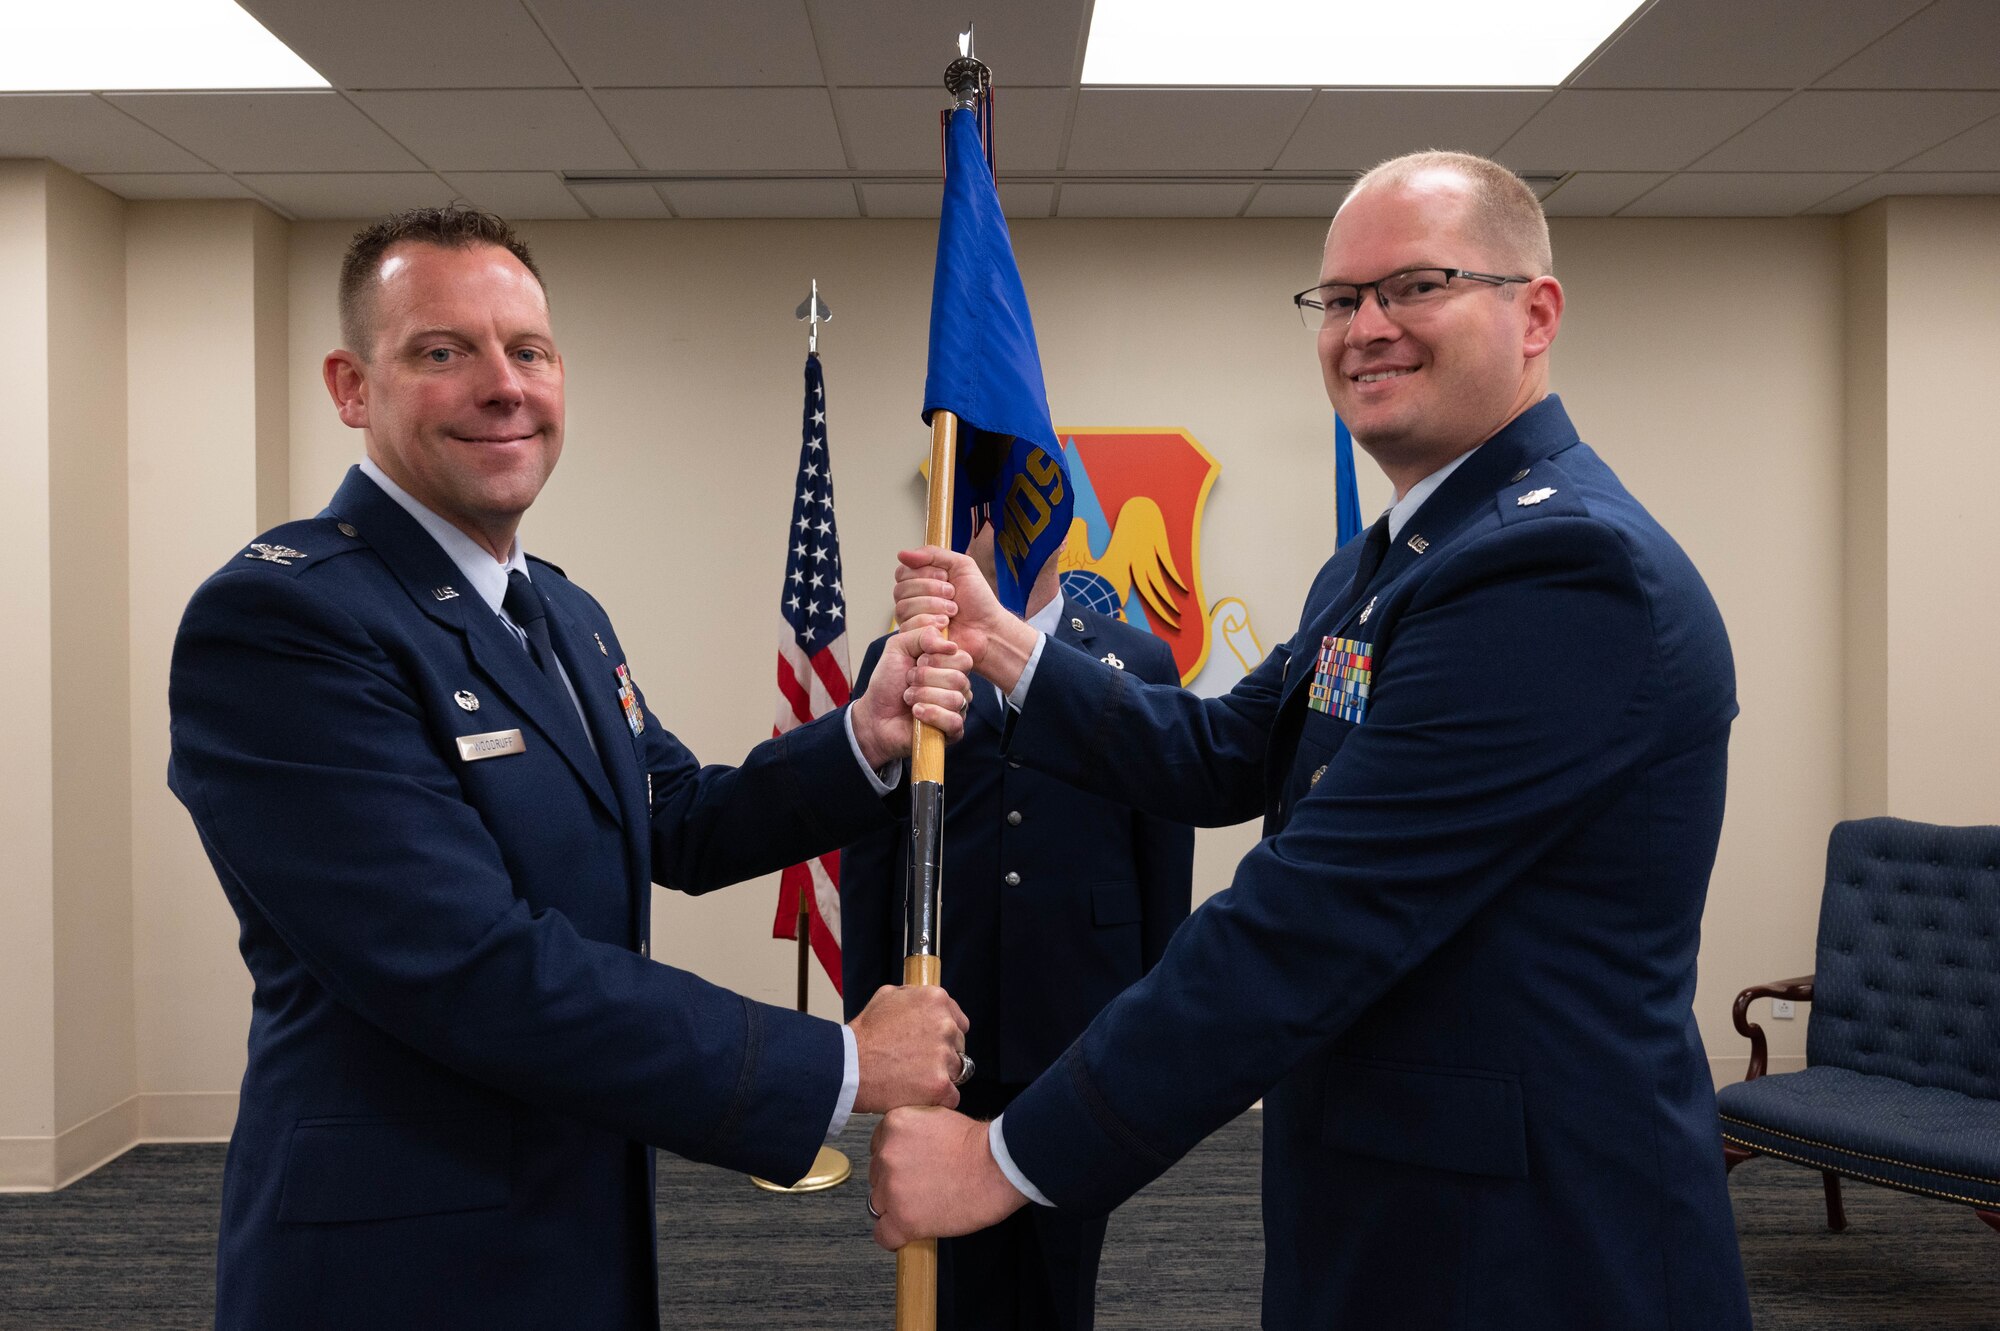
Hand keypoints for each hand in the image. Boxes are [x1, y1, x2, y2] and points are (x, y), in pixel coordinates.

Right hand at [848, 984, 970, 1113]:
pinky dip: (937, 1098)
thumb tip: (924, 999)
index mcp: (936, 1000)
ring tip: (913, 1078)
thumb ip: (913, 995)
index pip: (959, 1022)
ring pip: (956, 1071)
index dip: (944, 1035)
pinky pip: (952, 1095)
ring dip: (939, 1075)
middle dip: (942, 1054)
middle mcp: (945, 1025)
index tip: (930, 1043)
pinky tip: (918, 1094)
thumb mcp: (886, 996)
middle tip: (917, 1062)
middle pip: (959, 1046)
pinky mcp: (940, 1085)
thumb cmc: (864, 1034)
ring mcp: (944, 1056)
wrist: (848, 1066)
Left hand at [850, 620, 974, 769]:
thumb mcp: (898, 647)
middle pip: (958, 678)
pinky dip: (930, 715)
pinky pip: (954, 721)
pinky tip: (916, 713)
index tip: (916, 662)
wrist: (875, 715)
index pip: (961, 657)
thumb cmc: (889, 683)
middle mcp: (958, 686)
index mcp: (949, 665)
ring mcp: (957, 709)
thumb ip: (921, 632)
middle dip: (925, 678)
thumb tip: (949, 644)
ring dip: (923, 696)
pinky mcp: (953, 731)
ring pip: (955, 699)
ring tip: (909, 699)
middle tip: (909, 681)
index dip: (935, 659)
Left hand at [870, 1106, 1027, 1249]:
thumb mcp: (938, 1116)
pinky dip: (896, 1236)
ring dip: (898, 1207)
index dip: (897, 1161)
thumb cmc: (979, 1145)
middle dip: (897, 1183)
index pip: (878, 1150)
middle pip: (877, 1177)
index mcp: (893, 1125)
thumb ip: (913, 1130)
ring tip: (926, 1206)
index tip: (913, 1169)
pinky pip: (884, 1235)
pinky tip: (914, 1229)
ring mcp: (892, 1189)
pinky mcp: (903, 1219)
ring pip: (879, 1205)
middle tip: (925, 1186)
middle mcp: (885, 1156)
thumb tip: (906, 1147)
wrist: (998, 1166)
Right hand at [893, 547, 1038, 693]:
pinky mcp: (915, 638)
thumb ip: (933, 554)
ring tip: (952, 610)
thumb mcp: (961, 566)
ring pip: (903, 607)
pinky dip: (930, 621)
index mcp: (920, 581)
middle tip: (952, 594)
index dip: (923, 573)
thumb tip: (902, 554)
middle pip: (901, 589)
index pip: (902, 572)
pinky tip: (945, 624)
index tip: (945, 577)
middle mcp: (912, 600)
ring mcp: (912, 620)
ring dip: (933, 605)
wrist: (988, 628)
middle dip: (931, 589)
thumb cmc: (978, 600)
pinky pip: (908, 625)